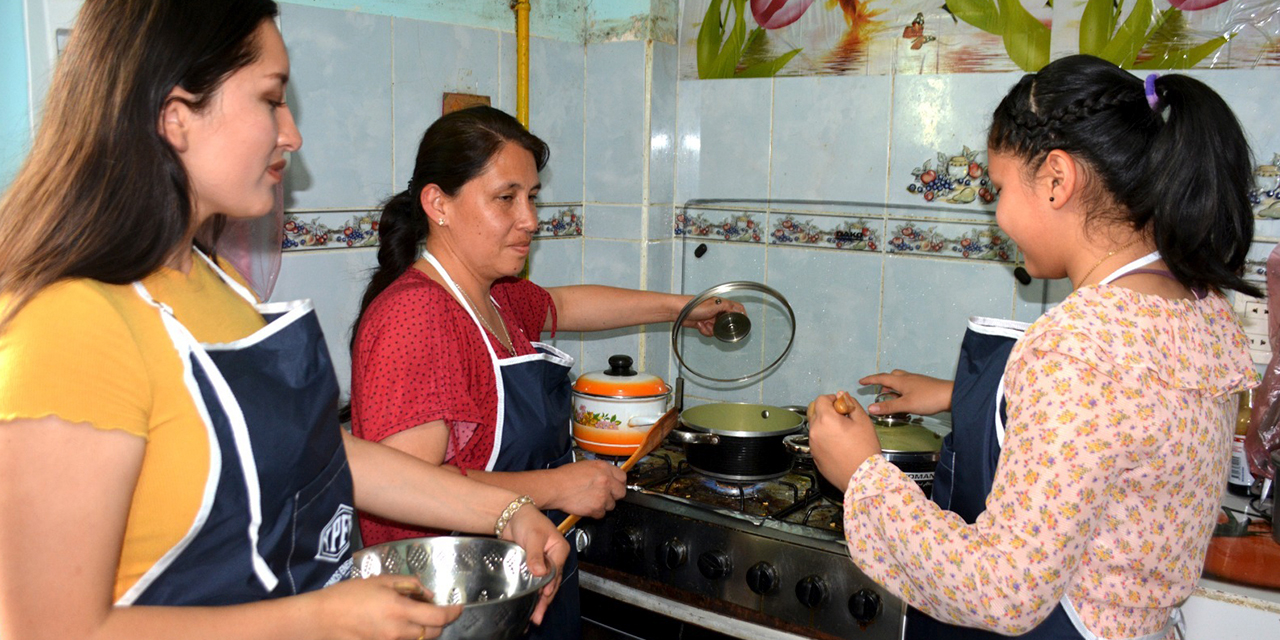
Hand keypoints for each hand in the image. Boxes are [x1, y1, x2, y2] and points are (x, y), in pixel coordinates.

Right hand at [311, 574, 461, 639]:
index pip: (438, 617)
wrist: (321, 618)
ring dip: (425, 630)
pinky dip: (409, 636)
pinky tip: (401, 625)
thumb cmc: (349, 595)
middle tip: (438, 610)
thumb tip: (428, 594)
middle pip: (433, 633)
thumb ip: (408, 584)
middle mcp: (398, 631)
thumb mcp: (380, 580)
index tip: (459, 606)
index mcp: (399, 609)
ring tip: (417, 616)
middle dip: (441, 622)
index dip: (453, 612)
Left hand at [501, 504, 569, 624]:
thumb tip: (540, 571)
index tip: (544, 594)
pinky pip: (535, 583)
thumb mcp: (533, 535)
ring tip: (536, 616)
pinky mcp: (533, 566)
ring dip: (540, 600)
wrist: (512, 516)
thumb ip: (535, 554)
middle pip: (552, 582)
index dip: (550, 585)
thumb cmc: (527, 519)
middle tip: (539, 614)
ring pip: (545, 585)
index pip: (556, 571)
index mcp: (559, 549)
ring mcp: (544, 563)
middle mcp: (554, 558)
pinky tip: (530, 604)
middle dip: (546, 599)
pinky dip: (533, 594)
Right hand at [546, 460, 626, 517]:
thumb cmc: (564, 477)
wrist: (554, 487)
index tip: (615, 486)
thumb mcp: (585, 466)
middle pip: (621, 492)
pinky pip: (601, 514)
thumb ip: (600, 472)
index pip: (623, 477)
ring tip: (591, 500)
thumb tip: (607, 477)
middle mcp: (606, 480)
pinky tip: (587, 506)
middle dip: (613, 495)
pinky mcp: (596, 507)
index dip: (618, 483)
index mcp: (603, 468)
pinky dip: (595, 513)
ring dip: (603, 505)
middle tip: (604, 495)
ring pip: (611, 505)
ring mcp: (602, 495)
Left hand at [679, 296, 746, 337]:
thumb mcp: (714, 305)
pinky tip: (699, 326)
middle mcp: (717, 310)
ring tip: (704, 324)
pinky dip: (705, 330)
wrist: (678, 311)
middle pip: (727, 322)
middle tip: (715, 325)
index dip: (741, 315)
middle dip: (721, 327)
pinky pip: (709, 331)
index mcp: (721, 304)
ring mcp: (710, 318)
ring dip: (711, 329)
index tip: (742, 323)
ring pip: (717, 329)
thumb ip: (728, 307)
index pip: (736, 308)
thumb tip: (740, 310)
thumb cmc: (694, 305)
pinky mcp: (703, 324)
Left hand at [807, 393, 881, 492]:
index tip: (842, 406)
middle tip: (841, 417)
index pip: (820, 400)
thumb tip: (842, 396)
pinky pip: (816, 441)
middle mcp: (814, 431)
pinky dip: (824, 438)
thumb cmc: (864, 448)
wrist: (862, 477)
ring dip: (824, 424)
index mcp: (825, 419)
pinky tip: (838, 445)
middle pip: (813, 411)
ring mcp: (812, 445)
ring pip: (814, 427)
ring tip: (841, 432)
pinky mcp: (814, 456)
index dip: (832, 399)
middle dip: (825, 410)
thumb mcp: (863, 421)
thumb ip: (851, 404)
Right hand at [858, 370, 953, 415]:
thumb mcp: (906, 404)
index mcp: (900, 380)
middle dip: (883, 382)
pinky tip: (906, 399)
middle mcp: (907, 378)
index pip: (881, 378)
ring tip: (891, 397)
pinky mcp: (924, 385)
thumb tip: (870, 407)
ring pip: (900, 380)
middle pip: (891, 376)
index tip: (861, 382)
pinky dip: (902, 390)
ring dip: (893, 387)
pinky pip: (908, 384)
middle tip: (879, 391)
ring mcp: (916, 381)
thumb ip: (888, 406)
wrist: (951, 395)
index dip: (870, 380)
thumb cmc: (928, 398)